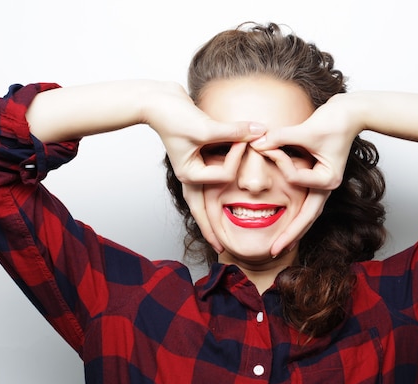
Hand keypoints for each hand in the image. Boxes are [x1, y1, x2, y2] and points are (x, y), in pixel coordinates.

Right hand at [143, 82, 265, 251]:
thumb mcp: (204, 126)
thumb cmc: (173, 115)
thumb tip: (260, 131)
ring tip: (221, 232)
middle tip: (221, 248)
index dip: (236, 157)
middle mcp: (191, 175)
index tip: (245, 138)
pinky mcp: (198, 158)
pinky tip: (226, 193)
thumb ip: (234, 131)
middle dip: (212, 228)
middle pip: (202, 209)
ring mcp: (194, 168)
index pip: (223, 176)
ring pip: (206, 197)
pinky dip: (221, 182)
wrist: (157, 100)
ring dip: (214, 211)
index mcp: (189, 174)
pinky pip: (212, 176)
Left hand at [251, 93, 364, 255]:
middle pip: (307, 217)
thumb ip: (280, 138)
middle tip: (274, 251)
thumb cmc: (334, 120)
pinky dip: (296, 215)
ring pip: (308, 215)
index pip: (296, 180)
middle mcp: (327, 186)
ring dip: (294, 230)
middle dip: (290, 235)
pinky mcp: (318, 179)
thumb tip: (256, 143)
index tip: (264, 146)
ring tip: (280, 246)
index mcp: (328, 178)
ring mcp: (324, 185)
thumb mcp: (306, 129)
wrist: (351, 113)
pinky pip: (305, 202)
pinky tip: (286, 225)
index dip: (280, 163)